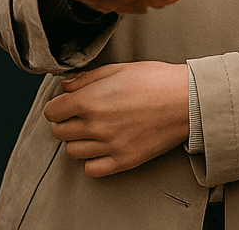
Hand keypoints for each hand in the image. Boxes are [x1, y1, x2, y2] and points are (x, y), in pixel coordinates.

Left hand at [44, 62, 189, 176]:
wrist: (186, 100)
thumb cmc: (155, 80)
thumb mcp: (118, 69)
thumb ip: (87, 79)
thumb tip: (66, 86)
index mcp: (90, 100)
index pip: (53, 112)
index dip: (56, 107)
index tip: (64, 106)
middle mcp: (96, 125)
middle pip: (59, 132)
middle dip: (64, 123)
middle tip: (77, 117)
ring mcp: (109, 145)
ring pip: (73, 151)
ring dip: (77, 141)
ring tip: (91, 131)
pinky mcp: (124, 160)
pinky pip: (92, 170)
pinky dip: (92, 161)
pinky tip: (101, 148)